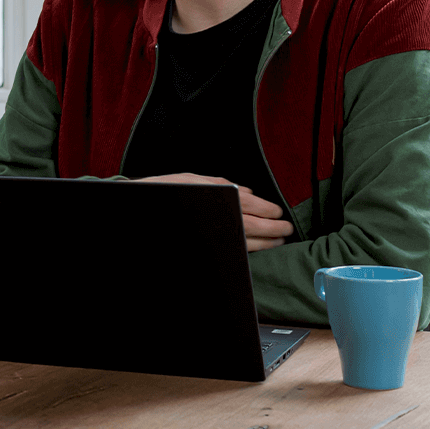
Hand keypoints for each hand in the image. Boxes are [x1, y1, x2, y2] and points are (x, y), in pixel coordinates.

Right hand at [133, 172, 294, 251]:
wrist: (143, 206)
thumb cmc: (166, 191)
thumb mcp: (194, 180)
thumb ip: (222, 185)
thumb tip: (248, 191)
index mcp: (215, 197)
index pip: (250, 205)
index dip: (268, 211)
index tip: (278, 213)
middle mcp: (215, 216)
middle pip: (253, 225)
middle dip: (273, 229)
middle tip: (286, 230)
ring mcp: (211, 233)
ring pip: (246, 240)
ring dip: (266, 242)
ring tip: (277, 241)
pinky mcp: (208, 244)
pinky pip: (233, 248)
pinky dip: (248, 248)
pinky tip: (255, 248)